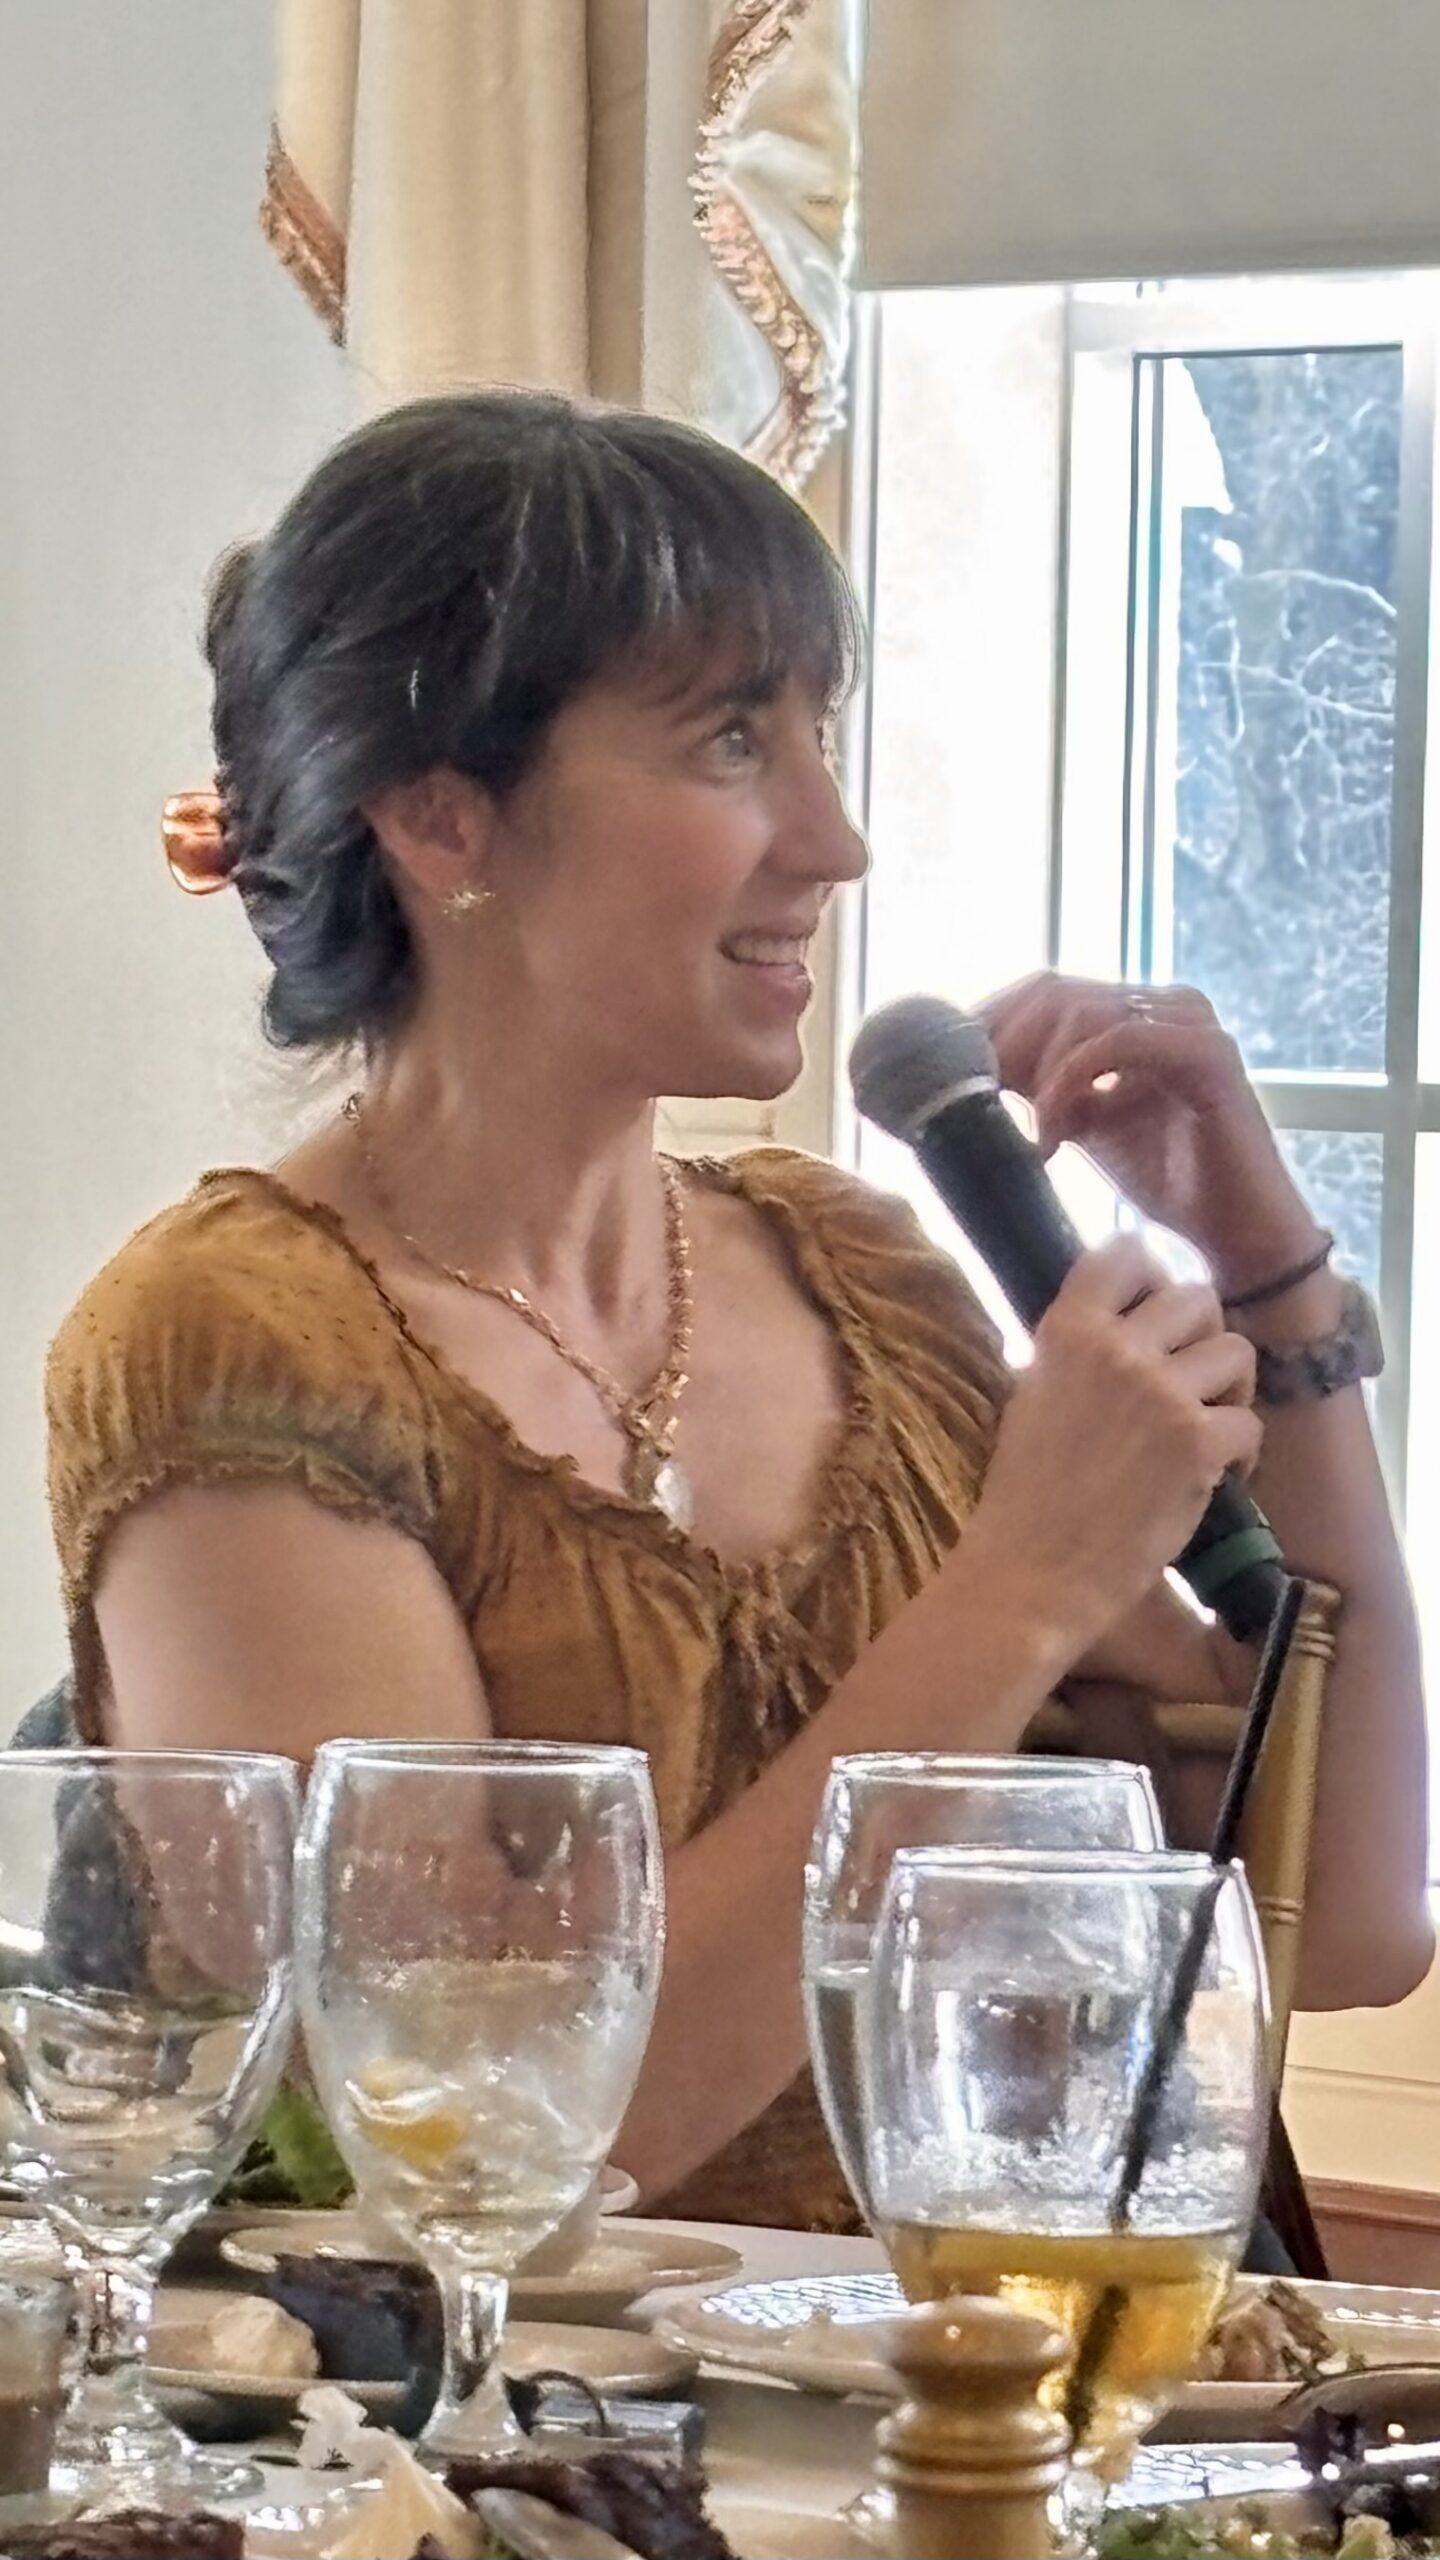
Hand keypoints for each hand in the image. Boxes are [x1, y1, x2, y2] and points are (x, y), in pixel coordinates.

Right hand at [965, 1234, 1260, 1653]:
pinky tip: (1215, 1477)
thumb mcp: (1031, 1397)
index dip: (1152, 1278)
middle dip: (1202, 1339)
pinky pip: (1250, 1422)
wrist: (1030, 1573)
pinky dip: (1242, 1453)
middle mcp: (1116, 1349)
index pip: (1125, 1253)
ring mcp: (1161, 1394)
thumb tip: (1114, 1327)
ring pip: (1237, 1350)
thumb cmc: (1021, 1497)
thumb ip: (1073, 1355)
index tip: (1155, 1315)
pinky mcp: (1198, 1444)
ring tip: (1208, 1429)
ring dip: (1230, 1390)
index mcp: (1066, 1332)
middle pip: (1197, 1298)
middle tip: (1191, 1384)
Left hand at [978, 972, 1325, 1295]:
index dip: (992, 1021)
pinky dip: (1071, 1083)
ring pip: (1082, 1013)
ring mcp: (1189, 1021)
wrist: (1237, 1231)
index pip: (1047, 990)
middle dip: (1004, 1043)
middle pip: (1056, 991)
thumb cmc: (1167, 1178)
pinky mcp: (1206, 1052)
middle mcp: (1164, 1003)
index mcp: (1136, 1012)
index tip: (953, 1072)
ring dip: (1038, 1073)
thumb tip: (975, 1074)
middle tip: (979, 1099)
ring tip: (1032, 1133)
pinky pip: (1117, 1043)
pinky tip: (1054, 1133)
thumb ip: (1044, 1088)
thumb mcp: (1086, 1123)